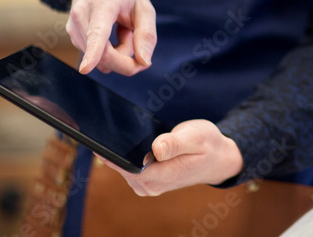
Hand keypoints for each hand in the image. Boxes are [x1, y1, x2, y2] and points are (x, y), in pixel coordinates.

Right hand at [63, 0, 156, 74]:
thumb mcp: (143, 7)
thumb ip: (146, 34)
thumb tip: (144, 62)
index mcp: (103, 3)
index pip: (98, 31)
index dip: (94, 51)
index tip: (85, 69)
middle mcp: (82, 14)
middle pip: (103, 54)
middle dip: (126, 61)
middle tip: (141, 49)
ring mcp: (73, 25)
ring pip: (100, 59)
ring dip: (119, 53)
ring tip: (124, 29)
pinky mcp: (72, 34)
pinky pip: (95, 56)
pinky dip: (109, 51)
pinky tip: (112, 33)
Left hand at [100, 120, 244, 195]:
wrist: (218, 159)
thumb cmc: (209, 145)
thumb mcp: (197, 137)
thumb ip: (176, 143)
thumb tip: (156, 149)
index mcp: (162, 176)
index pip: (126, 167)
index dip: (109, 154)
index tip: (94, 138)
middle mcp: (151, 185)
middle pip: (120, 167)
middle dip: (108, 148)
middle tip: (96, 125)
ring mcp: (147, 185)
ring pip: (121, 167)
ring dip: (114, 150)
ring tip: (105, 129)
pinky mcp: (146, 180)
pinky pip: (127, 166)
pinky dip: (122, 153)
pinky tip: (119, 138)